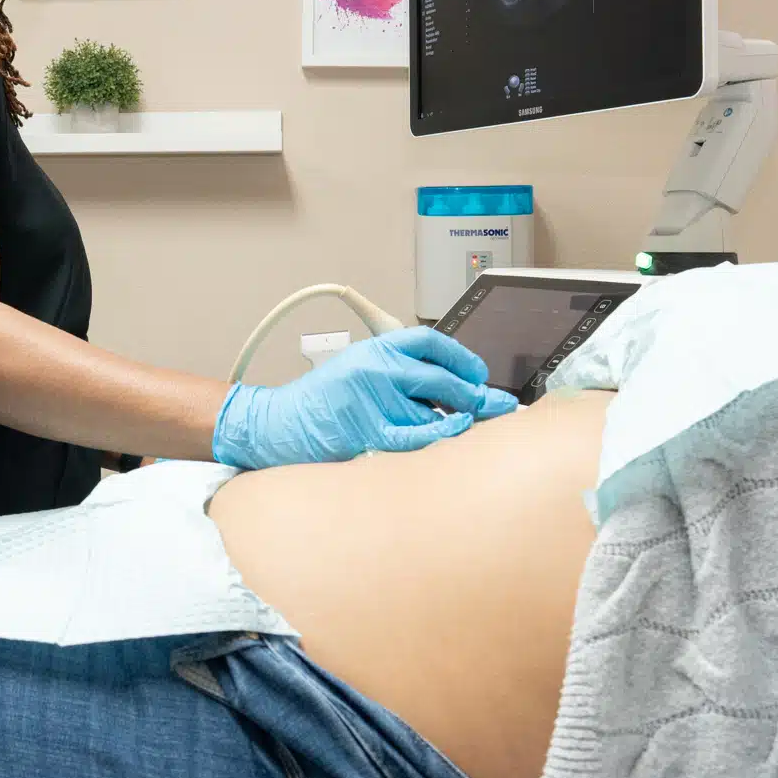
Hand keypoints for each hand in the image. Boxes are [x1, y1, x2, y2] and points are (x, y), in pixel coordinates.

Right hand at [211, 326, 516, 469]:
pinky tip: (456, 431)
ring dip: (459, 419)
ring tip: (472, 424)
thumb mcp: (358, 368)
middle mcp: (375, 368)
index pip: (429, 341)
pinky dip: (442, 434)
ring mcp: (372, 398)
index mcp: (375, 348)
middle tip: (497, 404)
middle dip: (475, 394)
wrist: (280, 423)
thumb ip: (398, 372)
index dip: (461, 356)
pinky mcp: (367, 429)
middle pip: (440, 378)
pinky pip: (417, 435)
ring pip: (433, 411)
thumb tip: (454, 387)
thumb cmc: (321, 401)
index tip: (480, 372)